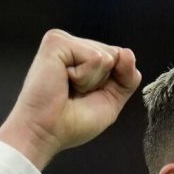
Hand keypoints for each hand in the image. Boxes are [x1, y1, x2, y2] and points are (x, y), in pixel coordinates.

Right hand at [0, 29, 142, 169]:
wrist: (46, 133)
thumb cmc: (71, 122)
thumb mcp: (111, 101)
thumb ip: (127, 78)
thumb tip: (127, 52)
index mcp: (83, 57)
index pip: (121, 59)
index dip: (115, 83)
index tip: (88, 96)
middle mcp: (73, 45)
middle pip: (117, 56)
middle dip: (103, 83)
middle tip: (76, 94)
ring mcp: (64, 41)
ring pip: (107, 57)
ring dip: (93, 82)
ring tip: (69, 88)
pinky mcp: (57, 41)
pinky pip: (96, 57)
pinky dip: (85, 77)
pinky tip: (64, 81)